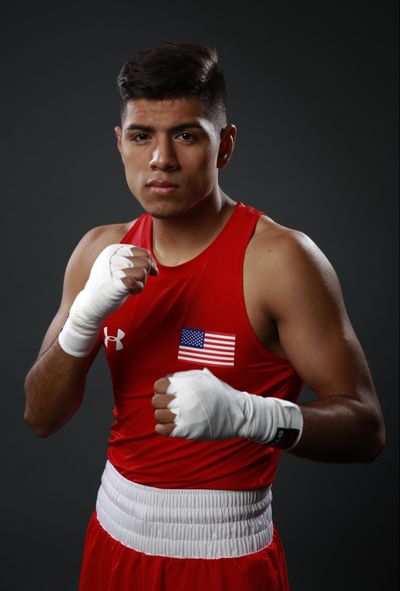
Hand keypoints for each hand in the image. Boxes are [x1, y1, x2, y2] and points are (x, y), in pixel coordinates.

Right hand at [59, 243, 157, 356]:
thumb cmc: (108, 287)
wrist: (91, 304)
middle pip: (146, 262)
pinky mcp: (115, 281)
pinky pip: (136, 280)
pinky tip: (129, 292)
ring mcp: (113, 268)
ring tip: (130, 288)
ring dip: (142, 283)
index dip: (149, 265)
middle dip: (145, 276)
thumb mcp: (122, 270)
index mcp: (114, 250)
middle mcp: (113, 256)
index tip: (144, 276)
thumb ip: (137, 266)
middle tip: (134, 284)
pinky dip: (137, 287)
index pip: (144, 253)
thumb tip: (156, 270)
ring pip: (143, 271)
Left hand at [152, 368, 302, 448]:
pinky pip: (162, 429)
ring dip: (163, 416)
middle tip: (171, 406)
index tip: (168, 394)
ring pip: (158, 415)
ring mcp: (184, 414)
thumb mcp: (205, 377)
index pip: (158, 385)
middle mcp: (183, 397)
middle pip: (156, 401)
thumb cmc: (222, 394)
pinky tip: (168, 426)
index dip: (161, 390)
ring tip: (172, 416)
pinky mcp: (186, 430)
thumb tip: (169, 379)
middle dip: (161, 403)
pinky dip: (162, 428)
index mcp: (187, 383)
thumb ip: (186, 376)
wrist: (240, 414)